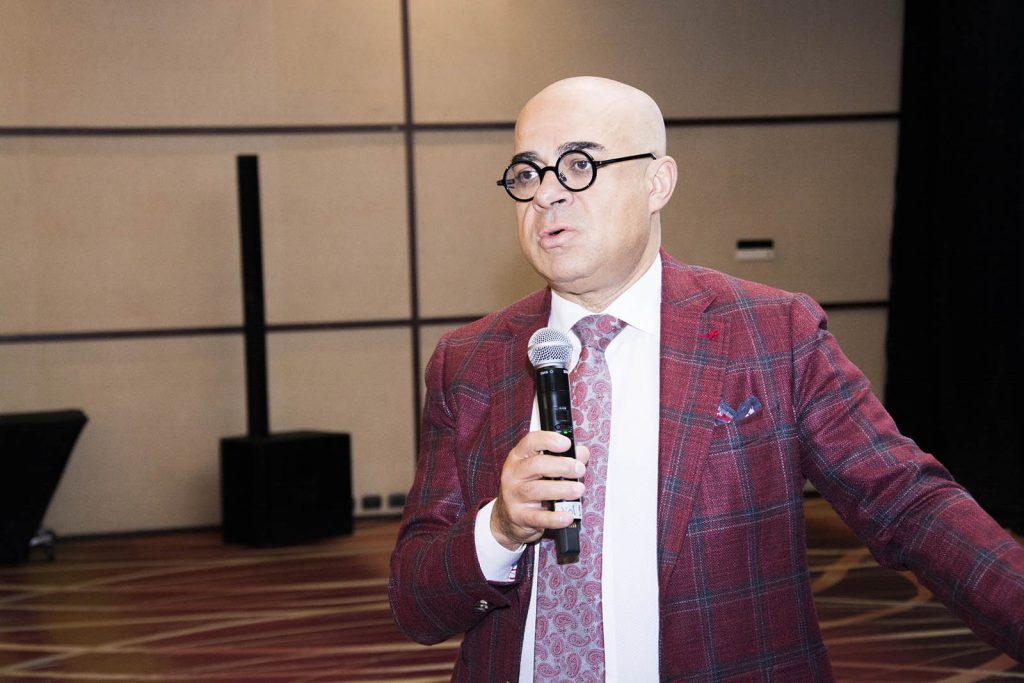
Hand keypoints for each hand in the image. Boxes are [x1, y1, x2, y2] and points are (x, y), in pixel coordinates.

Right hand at [490, 432, 589, 550]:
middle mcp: (513, 474)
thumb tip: (582, 453)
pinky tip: (568, 516)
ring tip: (579, 490)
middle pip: (536, 465)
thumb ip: (563, 459)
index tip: (567, 444)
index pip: (530, 442)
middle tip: (580, 469)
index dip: (549, 440)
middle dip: (562, 466)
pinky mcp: (518, 516)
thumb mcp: (542, 469)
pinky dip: (555, 517)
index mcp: (519, 457)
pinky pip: (538, 517)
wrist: (508, 516)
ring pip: (537, 490)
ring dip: (562, 489)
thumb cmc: (530, 487)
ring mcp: (513, 496)